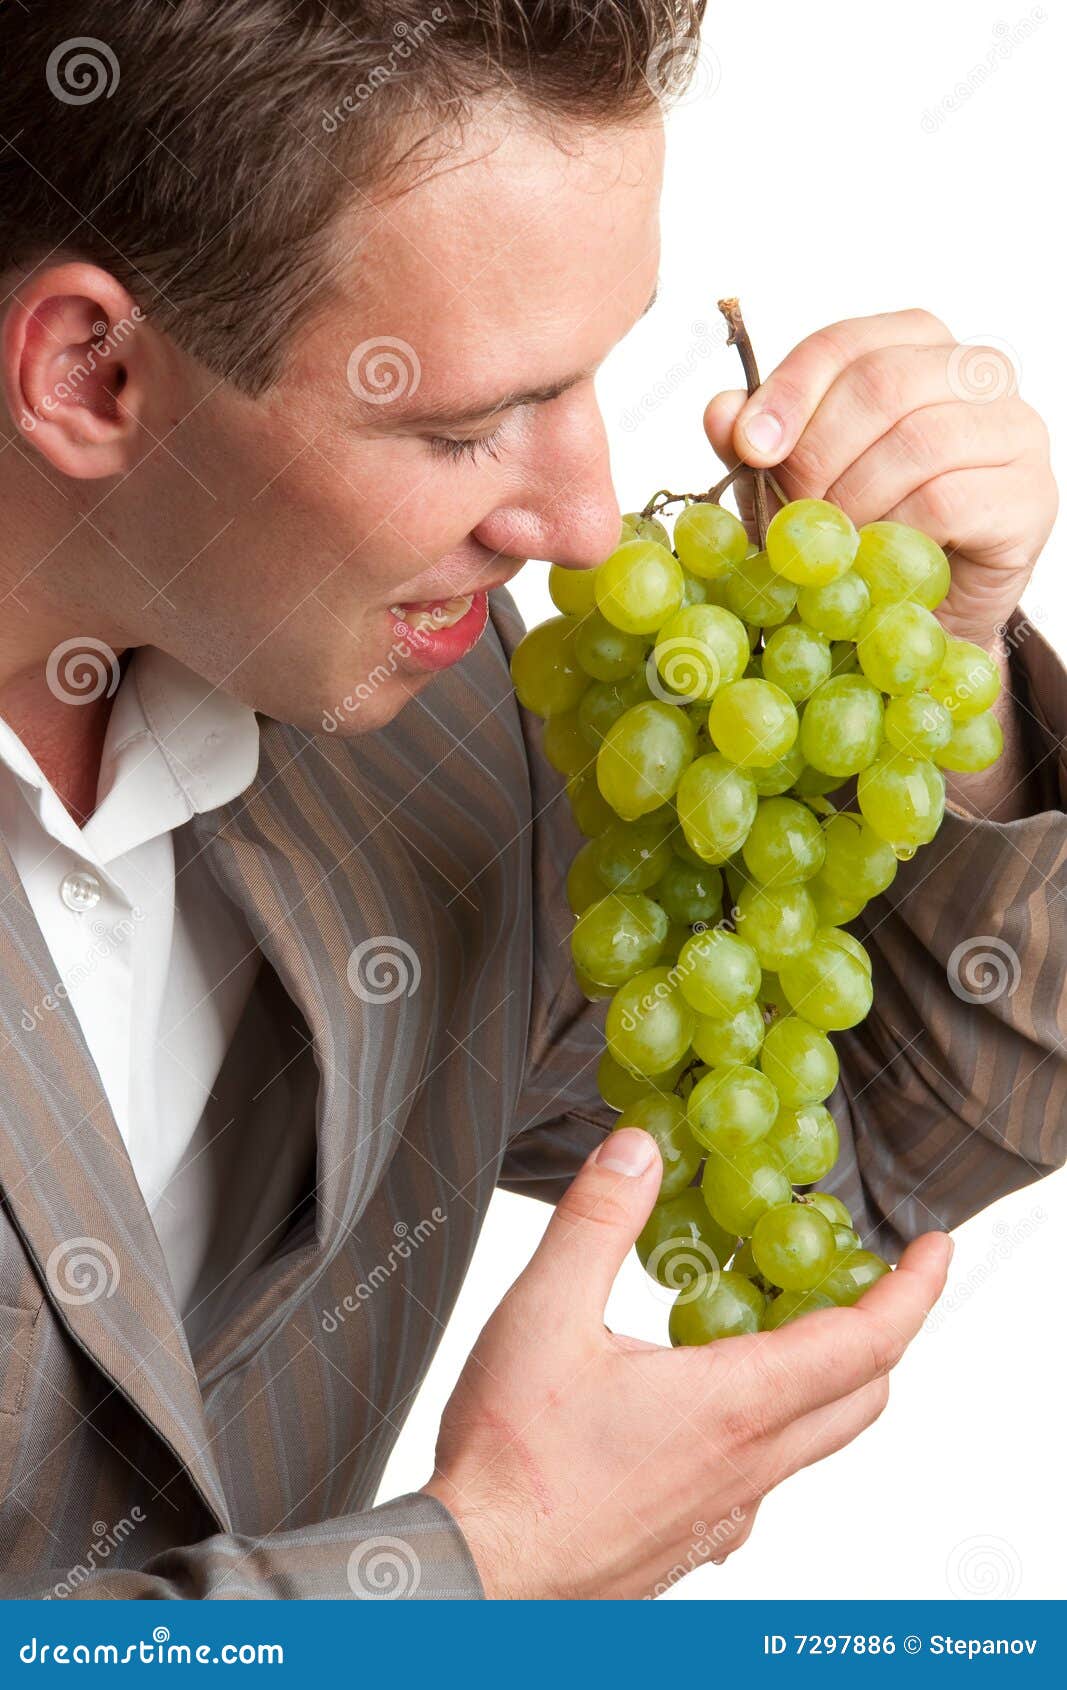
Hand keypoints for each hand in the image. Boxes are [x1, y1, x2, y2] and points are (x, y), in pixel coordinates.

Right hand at [422, 1128, 951, 1598]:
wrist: (477, 1576)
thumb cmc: (511, 1461)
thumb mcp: (543, 1313)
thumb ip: (598, 1221)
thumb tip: (638, 1150)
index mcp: (733, 1406)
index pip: (865, 1344)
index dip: (910, 1290)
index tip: (933, 1250)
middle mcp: (748, 1466)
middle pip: (861, 1396)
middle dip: (881, 1331)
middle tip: (865, 1280)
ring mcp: (725, 1510)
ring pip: (814, 1440)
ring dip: (823, 1376)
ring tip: (780, 1322)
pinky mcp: (693, 1537)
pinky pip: (762, 1476)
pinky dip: (769, 1423)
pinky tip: (704, 1400)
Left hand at [703, 308, 1057, 649]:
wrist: (915, 613)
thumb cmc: (860, 532)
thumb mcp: (793, 483)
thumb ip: (760, 444)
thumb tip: (722, 412)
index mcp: (914, 346)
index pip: (846, 343)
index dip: (790, 392)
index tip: (751, 447)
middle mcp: (974, 373)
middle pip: (882, 384)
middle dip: (817, 456)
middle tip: (789, 513)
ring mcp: (1013, 431)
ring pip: (917, 441)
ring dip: (853, 502)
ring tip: (830, 544)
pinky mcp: (1029, 496)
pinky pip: (947, 501)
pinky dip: (893, 534)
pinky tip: (874, 560)